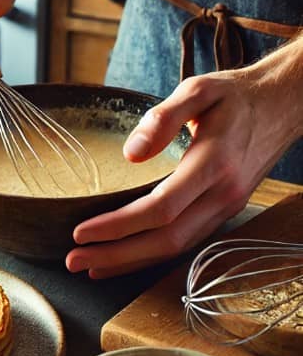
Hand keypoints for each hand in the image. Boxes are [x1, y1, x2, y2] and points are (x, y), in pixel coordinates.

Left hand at [65, 51, 302, 277]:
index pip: (160, 208)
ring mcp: (226, 207)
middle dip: (116, 255)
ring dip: (130, 262)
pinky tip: (123, 260)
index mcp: (213, 163)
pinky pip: (185, 242)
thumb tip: (131, 153)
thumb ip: (163, 118)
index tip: (81, 231)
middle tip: (73, 261)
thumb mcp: (198, 89)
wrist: (283, 105)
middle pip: (165, 239)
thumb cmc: (234, 96)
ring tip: (89, 266)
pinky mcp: (223, 211)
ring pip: (176, 248)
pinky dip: (151, 256)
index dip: (119, 225)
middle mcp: (223, 193)